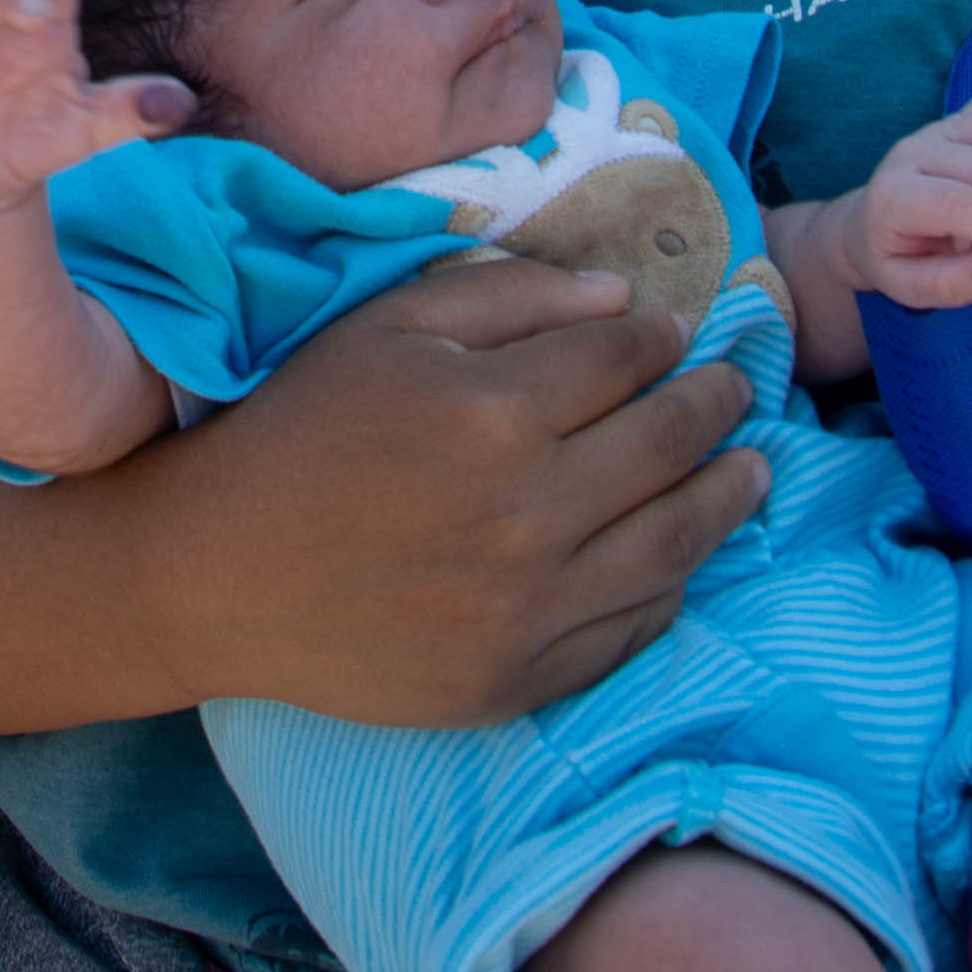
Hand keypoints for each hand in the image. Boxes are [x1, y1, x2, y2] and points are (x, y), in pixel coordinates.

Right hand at [124, 257, 768, 724]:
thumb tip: (618, 297)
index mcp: (492, 408)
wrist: (218, 573)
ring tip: (753, 468)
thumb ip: (503, 294)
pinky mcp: (521, 676)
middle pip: (668, 444)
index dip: (662, 335)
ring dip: (729, 495)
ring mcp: (530, 604)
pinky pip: (632, 627)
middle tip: (735, 387)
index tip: (675, 328)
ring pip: (675, 542)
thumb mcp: (383, 327)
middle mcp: (528, 509)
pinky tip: (684, 551)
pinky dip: (675, 582)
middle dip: (715, 403)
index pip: (624, 356)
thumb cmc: (297, 430)